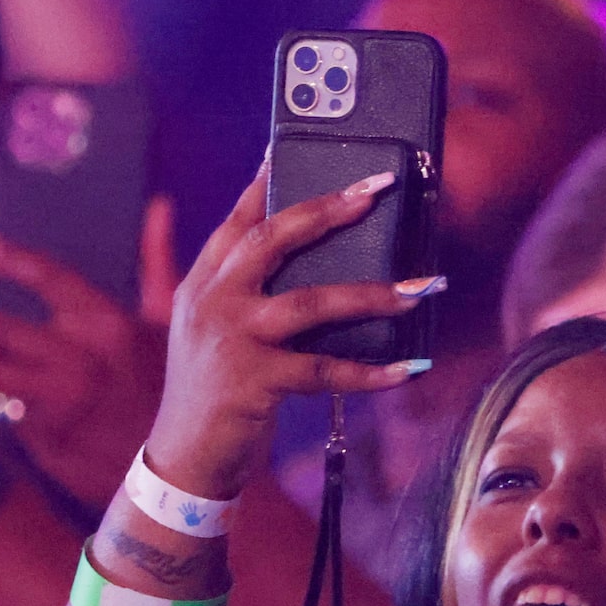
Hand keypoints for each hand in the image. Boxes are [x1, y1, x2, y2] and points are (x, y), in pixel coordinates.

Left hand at [0, 237, 164, 507]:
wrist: (182, 466)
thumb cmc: (172, 383)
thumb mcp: (169, 324)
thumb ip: (156, 261)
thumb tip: (157, 204)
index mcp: (110, 324)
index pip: (52, 279)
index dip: (11, 261)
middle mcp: (84, 361)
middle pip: (4, 331)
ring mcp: (64, 404)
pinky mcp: (51, 442)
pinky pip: (5, 416)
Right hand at [140, 169, 437, 500]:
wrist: (184, 458)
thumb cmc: (213, 391)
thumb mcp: (216, 332)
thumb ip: (247, 294)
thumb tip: (317, 263)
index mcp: (203, 284)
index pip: (238, 221)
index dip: (267, 182)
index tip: (291, 147)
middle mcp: (213, 302)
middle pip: (272, 239)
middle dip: (327, 209)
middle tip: (377, 190)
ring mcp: (232, 340)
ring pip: (310, 301)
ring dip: (372, 294)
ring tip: (420, 288)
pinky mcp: (254, 382)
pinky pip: (325, 371)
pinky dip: (371, 372)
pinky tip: (408, 368)